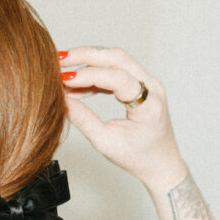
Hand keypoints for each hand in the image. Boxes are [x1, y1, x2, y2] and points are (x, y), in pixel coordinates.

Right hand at [60, 47, 186, 190]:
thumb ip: (83, 120)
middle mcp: (152, 87)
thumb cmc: (138, 157)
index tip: (64, 79)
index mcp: (149, 104)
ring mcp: (148, 83)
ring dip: (88, 62)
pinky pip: (115, 70)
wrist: (160, 163)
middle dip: (86, 55)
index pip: (118, 78)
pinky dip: (94, 74)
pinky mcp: (140, 84)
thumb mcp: (105, 143)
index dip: (89, 75)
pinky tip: (76, 84)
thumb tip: (62, 101)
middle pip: (118, 58)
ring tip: (63, 73)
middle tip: (59, 60)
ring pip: (116, 60)